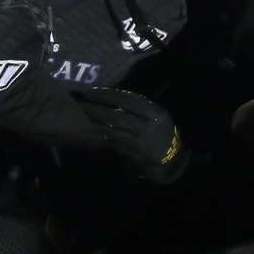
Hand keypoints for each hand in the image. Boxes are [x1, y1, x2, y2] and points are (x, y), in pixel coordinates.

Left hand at [70, 86, 185, 184]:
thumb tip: (110, 97)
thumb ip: (138, 109)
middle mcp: (151, 124)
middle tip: (80, 100)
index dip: (108, 94)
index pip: (128, 98)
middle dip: (98, 105)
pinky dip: (104, 134)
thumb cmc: (161, 137)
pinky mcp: (136, 153)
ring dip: (98, 118)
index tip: (91, 91)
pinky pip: (116, 141)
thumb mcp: (156, 119)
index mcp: (156, 112)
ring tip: (84, 112)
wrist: (173, 162)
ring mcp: (144, 139)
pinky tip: (94, 129)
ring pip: (115, 126)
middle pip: (119, 111)